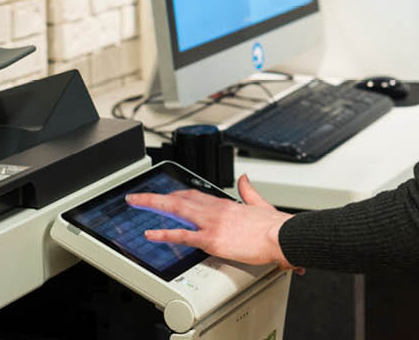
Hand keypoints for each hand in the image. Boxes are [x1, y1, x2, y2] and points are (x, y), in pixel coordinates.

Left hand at [126, 174, 299, 270]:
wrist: (282, 235)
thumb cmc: (274, 226)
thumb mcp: (259, 203)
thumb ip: (248, 190)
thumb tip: (245, 178)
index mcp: (225, 203)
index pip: (195, 194)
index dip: (177, 194)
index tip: (166, 194)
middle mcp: (215, 209)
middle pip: (180, 198)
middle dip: (157, 197)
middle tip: (139, 196)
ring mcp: (212, 223)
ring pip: (176, 210)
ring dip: (153, 205)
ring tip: (136, 203)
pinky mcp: (212, 239)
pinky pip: (182, 235)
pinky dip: (164, 233)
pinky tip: (151, 233)